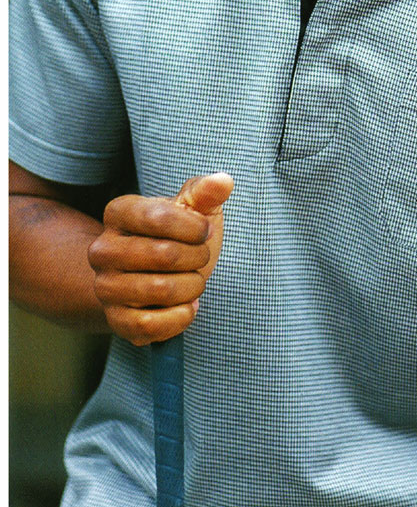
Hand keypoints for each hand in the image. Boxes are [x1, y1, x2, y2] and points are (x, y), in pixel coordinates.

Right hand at [88, 172, 233, 344]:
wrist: (158, 275)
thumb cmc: (180, 236)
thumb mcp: (195, 209)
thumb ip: (207, 192)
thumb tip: (223, 181)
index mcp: (118, 212)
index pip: (158, 216)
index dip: (194, 227)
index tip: (204, 231)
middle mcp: (102, 249)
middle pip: (164, 254)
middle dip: (197, 258)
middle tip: (200, 258)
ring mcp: (105, 287)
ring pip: (160, 290)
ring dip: (192, 287)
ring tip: (193, 281)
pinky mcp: (115, 320)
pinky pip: (150, 325)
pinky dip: (180, 317)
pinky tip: (188, 306)